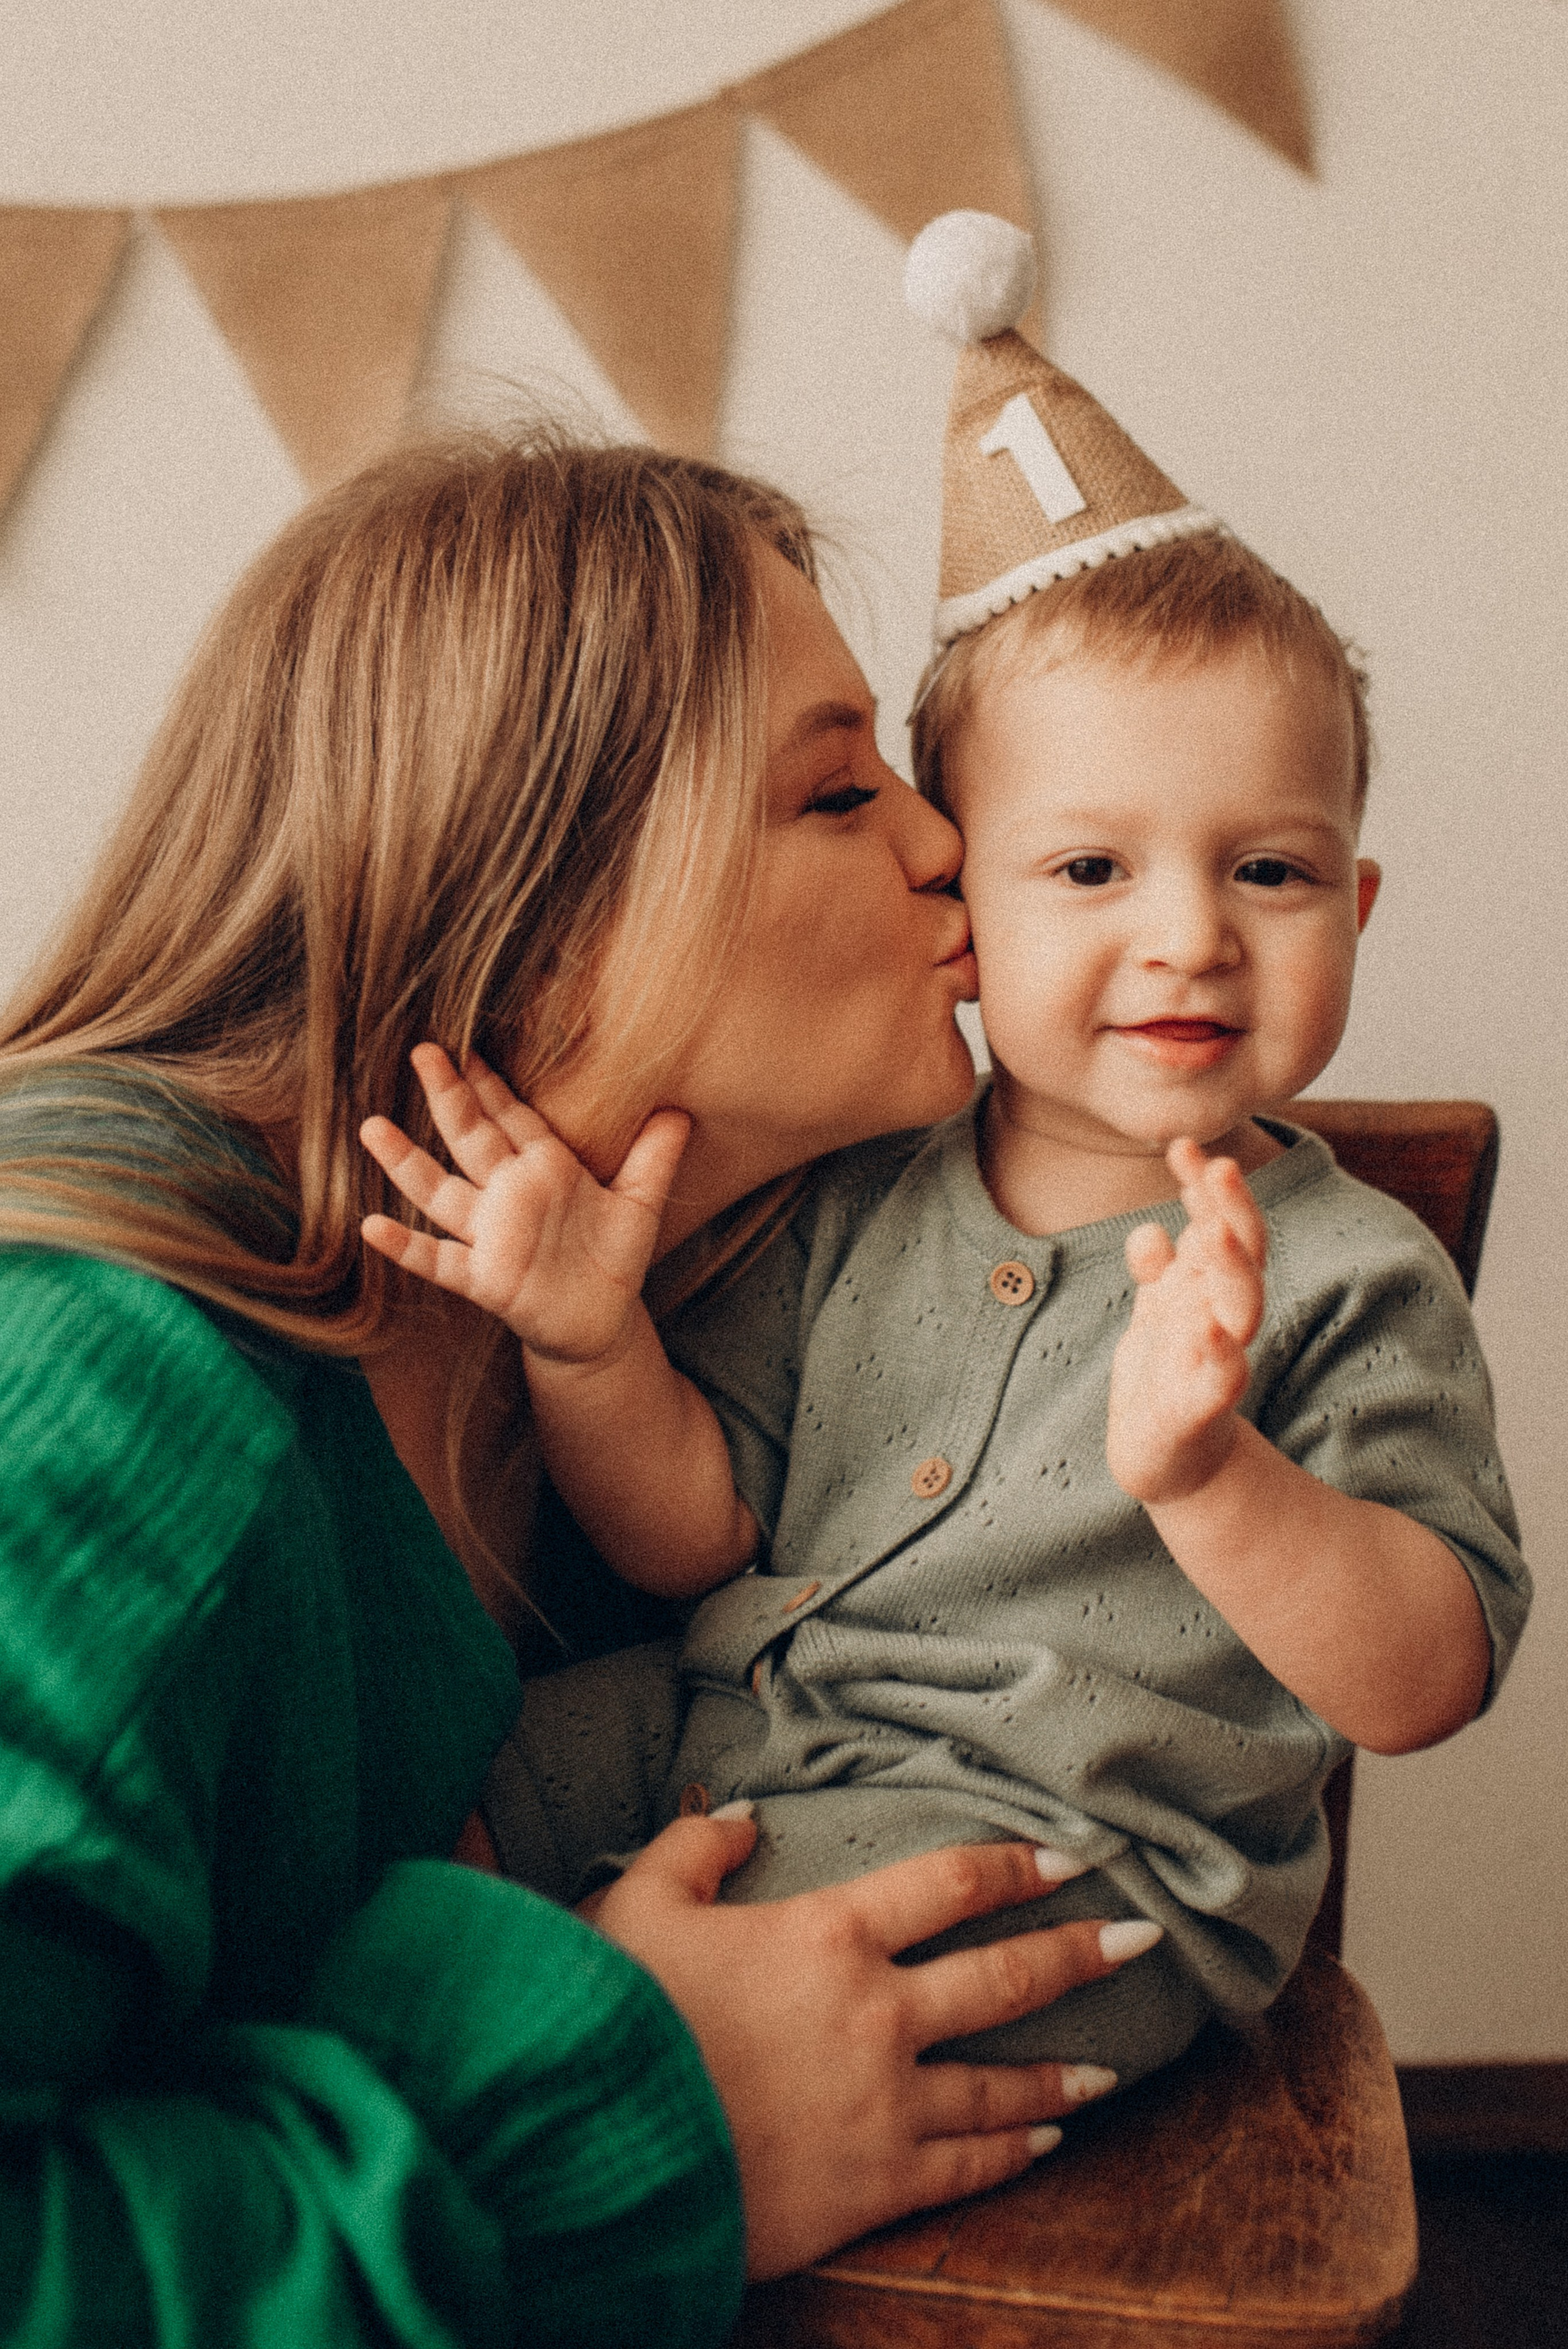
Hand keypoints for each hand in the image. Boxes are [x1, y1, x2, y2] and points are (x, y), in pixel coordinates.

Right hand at [360, 1046, 689, 1363]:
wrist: (601, 1322)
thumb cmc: (613, 1258)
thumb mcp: (641, 1203)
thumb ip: (656, 1157)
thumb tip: (682, 1108)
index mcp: (544, 1168)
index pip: (511, 1116)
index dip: (491, 1083)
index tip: (468, 1043)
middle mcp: (509, 1194)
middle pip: (471, 1137)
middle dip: (449, 1096)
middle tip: (424, 1050)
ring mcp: (490, 1235)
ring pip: (440, 1191)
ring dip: (407, 1162)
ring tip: (372, 1126)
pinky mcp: (485, 1278)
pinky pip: (437, 1260)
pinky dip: (406, 1246)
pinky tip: (373, 1228)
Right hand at [591, 1814, 1154, 2279]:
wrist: (605, 2148)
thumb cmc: (620, 2015)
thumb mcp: (638, 1903)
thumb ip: (696, 1847)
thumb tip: (745, 1816)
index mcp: (830, 1934)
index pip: (949, 1885)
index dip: (1016, 1865)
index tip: (1072, 1856)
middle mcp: (879, 2012)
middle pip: (1004, 1977)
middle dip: (1079, 1953)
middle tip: (1139, 1938)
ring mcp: (886, 2103)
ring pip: (1002, 2081)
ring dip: (1063, 2070)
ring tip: (1114, 2065)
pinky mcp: (875, 2184)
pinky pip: (966, 2166)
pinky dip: (1013, 2152)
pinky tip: (1046, 2143)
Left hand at [1108, 1137, 1267, 1506]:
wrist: (1165, 1458)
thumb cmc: (1165, 1378)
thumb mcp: (1157, 1315)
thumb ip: (1160, 1271)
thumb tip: (1153, 1230)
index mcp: (1208, 1290)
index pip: (1220, 1227)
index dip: (1207, 1188)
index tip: (1184, 1145)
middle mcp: (1221, 1317)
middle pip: (1243, 1255)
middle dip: (1234, 1210)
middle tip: (1219, 1165)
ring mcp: (1216, 1360)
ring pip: (1241, 1309)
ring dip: (1232, 1269)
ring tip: (1212, 1230)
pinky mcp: (1201, 1409)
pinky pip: (1220, 1380)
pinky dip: (1220, 1357)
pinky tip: (1211, 1334)